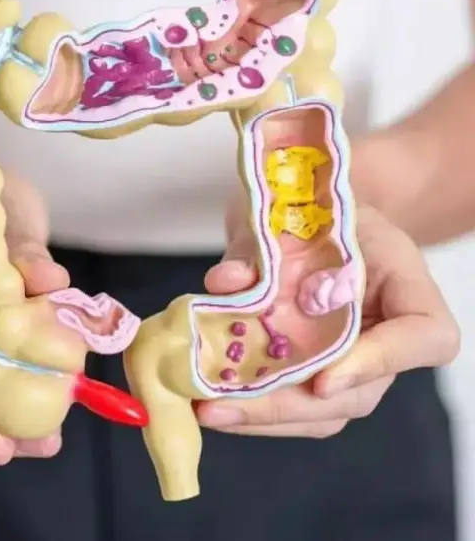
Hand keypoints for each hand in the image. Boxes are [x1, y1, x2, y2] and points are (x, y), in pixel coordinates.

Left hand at [198, 206, 460, 435]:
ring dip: (261, 418)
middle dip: (286, 406)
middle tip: (224, 406)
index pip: (424, 338)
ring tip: (205, 411)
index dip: (379, 363)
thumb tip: (226, 283)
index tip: (322, 380)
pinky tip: (204, 405)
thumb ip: (259, 248)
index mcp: (406, 287)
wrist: (309, 211)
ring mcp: (353, 364)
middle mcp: (386, 337)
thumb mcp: (293, 211)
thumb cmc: (313, 210)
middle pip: (359, 394)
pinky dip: (249, 411)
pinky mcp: (316, 375)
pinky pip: (293, 408)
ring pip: (322, 412)